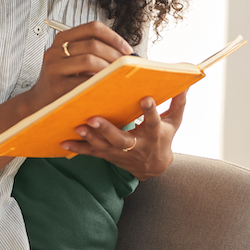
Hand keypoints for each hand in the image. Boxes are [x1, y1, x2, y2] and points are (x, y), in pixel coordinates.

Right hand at [26, 21, 133, 113]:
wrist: (40, 101)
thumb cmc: (62, 80)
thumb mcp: (72, 60)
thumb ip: (91, 52)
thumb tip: (124, 53)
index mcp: (62, 39)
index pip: (92, 28)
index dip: (113, 37)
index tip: (127, 50)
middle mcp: (55, 50)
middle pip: (92, 44)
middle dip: (115, 55)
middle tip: (127, 66)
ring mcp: (54, 67)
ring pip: (89, 60)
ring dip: (108, 68)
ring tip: (118, 75)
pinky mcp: (56, 85)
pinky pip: (84, 81)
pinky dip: (99, 82)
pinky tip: (107, 86)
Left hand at [60, 90, 187, 180]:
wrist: (153, 166)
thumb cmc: (162, 138)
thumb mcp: (174, 122)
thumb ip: (177, 102)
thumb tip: (185, 82)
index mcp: (153, 135)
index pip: (153, 122)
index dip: (150, 111)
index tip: (145, 98)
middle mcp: (136, 145)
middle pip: (121, 139)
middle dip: (107, 130)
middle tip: (94, 118)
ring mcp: (119, 152)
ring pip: (103, 146)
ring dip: (90, 137)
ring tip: (78, 126)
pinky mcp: (107, 155)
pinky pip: (91, 153)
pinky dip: (77, 148)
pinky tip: (63, 142)